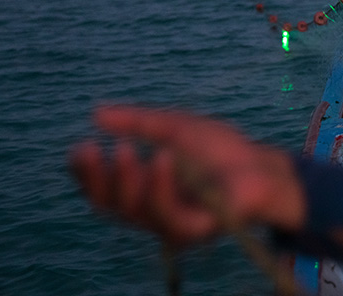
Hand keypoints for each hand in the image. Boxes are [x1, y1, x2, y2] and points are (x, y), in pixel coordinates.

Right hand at [70, 106, 305, 246]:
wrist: (263, 163)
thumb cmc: (223, 150)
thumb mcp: (176, 128)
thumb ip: (139, 122)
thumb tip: (96, 113)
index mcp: (144, 190)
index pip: (105, 190)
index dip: (87, 174)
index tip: (78, 149)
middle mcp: (152, 211)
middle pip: (111, 205)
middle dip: (96, 179)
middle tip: (92, 149)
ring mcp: (173, 224)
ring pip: (135, 211)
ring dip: (127, 179)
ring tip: (125, 148)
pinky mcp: (197, 230)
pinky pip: (169, 216)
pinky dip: (161, 186)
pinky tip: (161, 158)